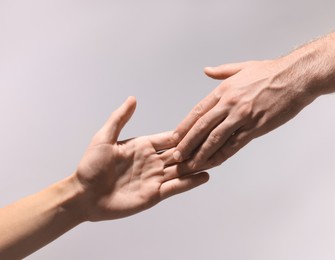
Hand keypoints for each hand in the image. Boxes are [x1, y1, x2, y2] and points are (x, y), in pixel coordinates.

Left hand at [74, 97, 208, 220]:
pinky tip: (204, 176)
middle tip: (215, 142)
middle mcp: (152, 161)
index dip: (184, 133)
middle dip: (196, 148)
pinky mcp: (154, 194)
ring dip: (197, 164)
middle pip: (179, 153)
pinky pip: (175, 187)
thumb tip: (133, 99)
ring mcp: (154, 178)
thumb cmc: (90, 166)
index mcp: (143, 146)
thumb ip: (119, 118)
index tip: (201, 125)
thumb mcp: (104, 138)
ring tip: (216, 158)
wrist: (83, 195)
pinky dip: (190, 182)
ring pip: (181, 169)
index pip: (169, 138)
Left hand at [172, 60, 314, 169]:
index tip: (174, 138)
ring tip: (190, 165)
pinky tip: (213, 163)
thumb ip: (222, 72)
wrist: (295, 77)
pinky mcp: (256, 127)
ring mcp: (242, 116)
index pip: (198, 112)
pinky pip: (235, 144)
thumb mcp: (242, 67)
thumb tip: (206, 70)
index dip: (184, 127)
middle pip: (202, 127)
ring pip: (216, 138)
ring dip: (201, 153)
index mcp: (224, 90)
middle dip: (187, 144)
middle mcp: (229, 104)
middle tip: (176, 157)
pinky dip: (222, 155)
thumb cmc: (270, 71)